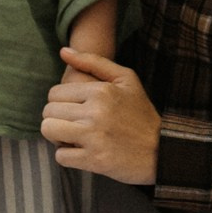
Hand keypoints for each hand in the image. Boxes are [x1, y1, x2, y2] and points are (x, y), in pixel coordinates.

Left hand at [41, 44, 161, 184]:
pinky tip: (80, 151)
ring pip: (49, 131)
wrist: (163, 151)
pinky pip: (60, 156)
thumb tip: (63, 51)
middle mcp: (95, 113)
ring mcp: (94, 137)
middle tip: (72, 124)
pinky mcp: (94, 160)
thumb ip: (92, 61)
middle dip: (56, 118)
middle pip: (49, 112)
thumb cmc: (142, 113)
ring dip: (56, 136)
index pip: (55, 93)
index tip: (73, 109)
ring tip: (71, 136)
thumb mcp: (126, 79)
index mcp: (101, 91)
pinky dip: (66, 155)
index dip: (60, 102)